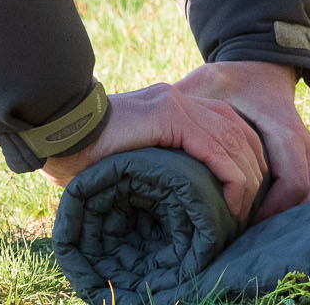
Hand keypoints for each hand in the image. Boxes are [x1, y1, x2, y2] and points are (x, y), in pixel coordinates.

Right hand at [39, 82, 267, 222]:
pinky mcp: (169, 116)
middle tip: (254, 204)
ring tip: (245, 210)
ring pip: (233, 139)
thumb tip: (173, 192)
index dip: (244, 157)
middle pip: (237, 130)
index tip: (246, 191)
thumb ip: (156, 160)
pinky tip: (233, 200)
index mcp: (173, 104)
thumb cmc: (81, 148)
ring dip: (247, 177)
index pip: (227, 125)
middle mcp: (180, 99)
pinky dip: (231, 177)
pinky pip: (215, 149)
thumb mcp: (131, 154)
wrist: (54, 126)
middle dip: (254, 168)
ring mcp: (176, 103)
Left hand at [172, 60, 309, 221]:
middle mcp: (305, 142)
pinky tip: (306, 222)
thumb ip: (186, 103)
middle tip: (252, 235)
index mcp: (283, 128)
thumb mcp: (204, 84)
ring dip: (304, 219)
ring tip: (270, 235)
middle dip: (287, 222)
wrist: (259, 63)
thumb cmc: (229, 79)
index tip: (243, 220)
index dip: (273, 209)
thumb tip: (161, 125)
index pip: (294, 182)